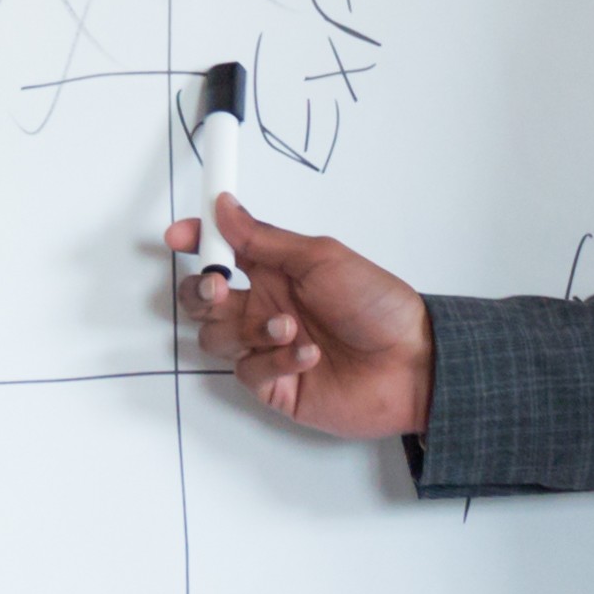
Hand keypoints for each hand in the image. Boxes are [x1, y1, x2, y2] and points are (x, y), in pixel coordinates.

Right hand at [168, 197, 432, 439]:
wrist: (414, 362)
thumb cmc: (378, 304)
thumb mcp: (322, 257)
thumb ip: (264, 238)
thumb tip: (224, 206)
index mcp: (275, 272)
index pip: (220, 253)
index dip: (195, 242)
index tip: (179, 236)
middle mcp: (265, 309)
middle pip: (202, 300)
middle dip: (201, 292)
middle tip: (221, 287)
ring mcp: (268, 349)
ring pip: (216, 338)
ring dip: (247, 330)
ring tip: (289, 328)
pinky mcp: (276, 386)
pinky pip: (248, 372)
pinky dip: (275, 360)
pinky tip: (308, 355)